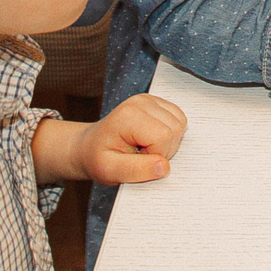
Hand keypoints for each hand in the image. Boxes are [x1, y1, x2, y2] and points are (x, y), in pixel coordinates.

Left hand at [37, 93, 186, 185]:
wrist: (91, 147)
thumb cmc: (98, 158)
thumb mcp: (110, 171)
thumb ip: (136, 170)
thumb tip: (164, 167)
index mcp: (129, 115)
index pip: (163, 136)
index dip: (156, 155)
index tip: (137, 158)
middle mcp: (141, 102)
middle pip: (175, 129)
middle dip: (163, 149)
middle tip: (140, 154)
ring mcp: (150, 99)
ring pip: (180, 123)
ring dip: (167, 142)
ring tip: (145, 148)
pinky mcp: (156, 103)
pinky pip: (178, 119)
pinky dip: (170, 134)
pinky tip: (151, 140)